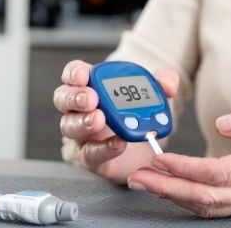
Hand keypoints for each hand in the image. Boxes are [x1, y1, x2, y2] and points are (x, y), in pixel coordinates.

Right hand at [55, 60, 178, 183]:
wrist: (146, 144)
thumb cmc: (141, 112)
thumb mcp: (156, 93)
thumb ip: (164, 82)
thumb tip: (167, 83)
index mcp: (92, 86)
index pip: (73, 74)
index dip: (74, 73)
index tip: (85, 75)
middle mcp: (81, 109)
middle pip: (63, 98)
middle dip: (75, 97)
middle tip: (91, 98)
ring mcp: (82, 133)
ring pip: (69, 126)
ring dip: (83, 122)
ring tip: (100, 119)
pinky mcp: (91, 157)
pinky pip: (89, 153)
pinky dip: (103, 148)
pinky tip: (118, 143)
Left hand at [126, 104, 230, 216]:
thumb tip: (222, 123)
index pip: (214, 173)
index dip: (181, 169)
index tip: (157, 160)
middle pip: (204, 198)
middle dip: (166, 189)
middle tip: (137, 179)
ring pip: (211, 209)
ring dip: (177, 198)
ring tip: (151, 185)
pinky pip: (224, 210)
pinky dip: (198, 203)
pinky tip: (183, 193)